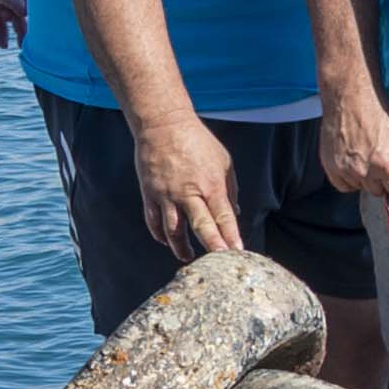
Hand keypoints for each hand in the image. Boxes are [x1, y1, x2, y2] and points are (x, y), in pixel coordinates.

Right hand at [135, 110, 246, 260]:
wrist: (163, 125)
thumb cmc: (199, 142)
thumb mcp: (224, 161)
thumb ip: (230, 189)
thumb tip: (234, 213)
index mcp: (211, 184)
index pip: (224, 217)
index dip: (231, 236)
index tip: (238, 253)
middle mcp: (189, 192)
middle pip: (200, 227)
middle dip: (211, 247)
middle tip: (217, 264)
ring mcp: (166, 194)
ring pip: (173, 231)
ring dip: (181, 248)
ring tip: (187, 257)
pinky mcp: (149, 193)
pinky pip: (153, 221)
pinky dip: (159, 235)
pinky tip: (166, 241)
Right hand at [318, 86, 388, 205]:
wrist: (350, 96)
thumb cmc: (377, 111)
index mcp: (385, 164)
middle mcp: (364, 170)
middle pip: (380, 192)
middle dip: (384, 179)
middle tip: (381, 158)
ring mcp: (345, 169)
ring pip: (361, 188)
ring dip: (366, 178)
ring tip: (366, 154)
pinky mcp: (330, 166)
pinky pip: (343, 186)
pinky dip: (349, 178)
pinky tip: (354, 160)